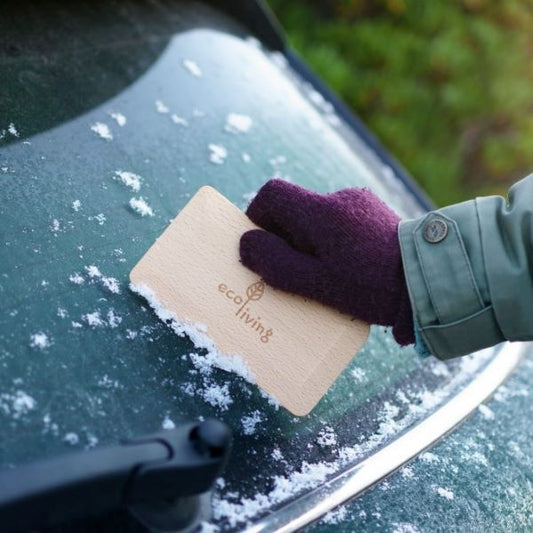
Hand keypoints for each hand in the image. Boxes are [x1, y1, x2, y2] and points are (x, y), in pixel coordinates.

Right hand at [239, 179, 413, 345]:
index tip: (264, 246)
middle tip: (297, 272)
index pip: (272, 193)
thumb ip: (276, 264)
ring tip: (328, 275)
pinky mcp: (375, 213)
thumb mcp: (318, 283)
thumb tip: (246, 244)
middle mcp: (340, 198)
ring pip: (316, 218)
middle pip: (294, 209)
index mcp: (321, 212)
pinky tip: (350, 267)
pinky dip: (333, 242)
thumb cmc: (372, 286)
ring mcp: (360, 203)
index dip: (258, 217)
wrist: (432, 279)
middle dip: (286, 239)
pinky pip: (339, 222)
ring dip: (311, 243)